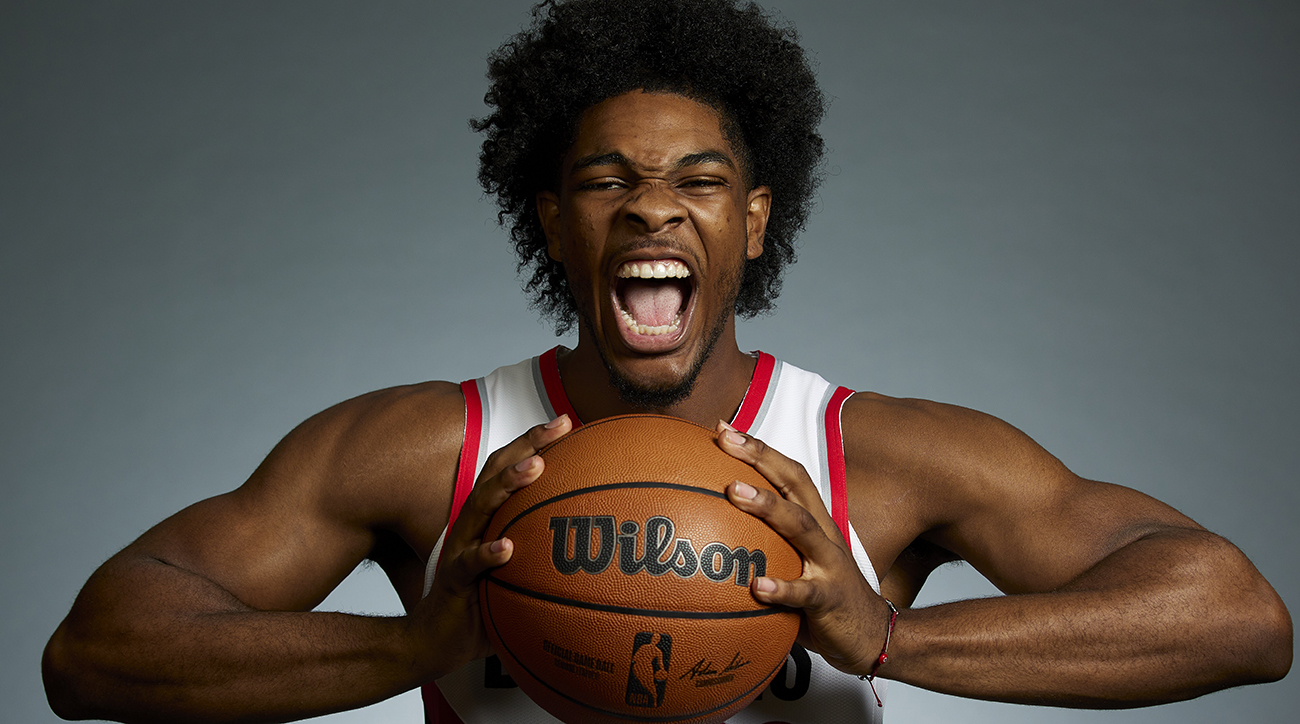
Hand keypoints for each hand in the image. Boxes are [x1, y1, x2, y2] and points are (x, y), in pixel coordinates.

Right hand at [411, 415, 572, 677]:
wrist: (435, 640)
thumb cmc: (480, 602)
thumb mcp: (516, 570)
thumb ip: (542, 551)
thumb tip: (593, 546)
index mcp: (487, 517)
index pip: (508, 468)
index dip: (533, 442)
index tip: (566, 423)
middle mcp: (472, 524)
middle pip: (496, 473)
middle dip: (527, 445)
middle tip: (558, 427)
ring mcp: (461, 548)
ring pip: (481, 507)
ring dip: (508, 484)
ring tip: (536, 467)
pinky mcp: (455, 579)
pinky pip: (470, 564)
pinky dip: (487, 553)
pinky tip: (506, 548)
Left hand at [716, 424, 889, 676]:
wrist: (871, 634)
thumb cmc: (825, 594)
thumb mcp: (798, 560)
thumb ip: (768, 543)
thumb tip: (714, 528)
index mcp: (816, 521)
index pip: (789, 474)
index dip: (761, 449)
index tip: (725, 430)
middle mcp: (824, 534)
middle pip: (795, 485)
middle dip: (762, 458)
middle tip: (727, 441)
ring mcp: (829, 565)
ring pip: (801, 528)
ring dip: (768, 507)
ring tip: (735, 491)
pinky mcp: (829, 599)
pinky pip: (805, 593)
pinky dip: (781, 588)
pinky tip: (756, 587)